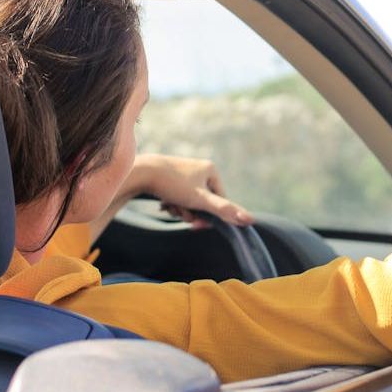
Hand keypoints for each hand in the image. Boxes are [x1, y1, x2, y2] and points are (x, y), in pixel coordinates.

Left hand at [130, 154, 254, 228]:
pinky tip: (162, 203)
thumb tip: (250, 220)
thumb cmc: (172, 185)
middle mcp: (199, 167)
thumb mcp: (201, 201)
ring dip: (180, 209)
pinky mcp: (169, 175)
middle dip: (192, 211)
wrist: (140, 172)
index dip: (210, 214)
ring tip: (169, 206)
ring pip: (189, 199)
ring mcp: (184, 170)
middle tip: (180, 214)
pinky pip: (177, 195)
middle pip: (203, 200)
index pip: (219, 199)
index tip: (197, 224)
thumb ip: (225, 210)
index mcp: (211, 169)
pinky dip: (172, 202)